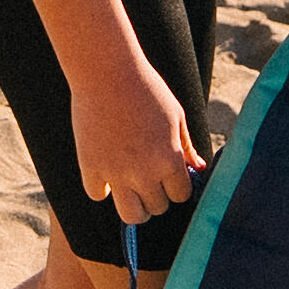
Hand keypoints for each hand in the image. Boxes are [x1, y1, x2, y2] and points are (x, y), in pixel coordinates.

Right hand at [69, 57, 204, 228]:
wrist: (106, 72)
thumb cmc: (146, 88)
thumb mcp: (175, 115)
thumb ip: (186, 146)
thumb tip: (198, 168)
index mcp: (169, 159)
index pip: (181, 195)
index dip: (177, 186)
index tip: (169, 175)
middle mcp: (144, 172)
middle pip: (158, 208)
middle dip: (156, 196)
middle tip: (148, 178)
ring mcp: (116, 172)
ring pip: (131, 216)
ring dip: (134, 206)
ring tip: (130, 190)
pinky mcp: (90, 166)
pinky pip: (97, 194)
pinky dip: (101, 187)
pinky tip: (104, 172)